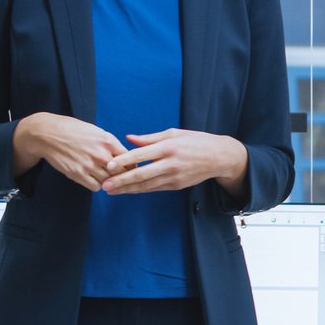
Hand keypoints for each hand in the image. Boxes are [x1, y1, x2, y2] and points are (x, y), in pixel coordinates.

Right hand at [17, 113, 124, 190]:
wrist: (46, 134)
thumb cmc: (71, 129)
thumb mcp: (95, 131)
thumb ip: (110, 143)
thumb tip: (123, 155)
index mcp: (108, 141)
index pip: (129, 158)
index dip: (131, 165)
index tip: (130, 168)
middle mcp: (101, 154)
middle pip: (122, 172)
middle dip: (122, 176)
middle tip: (120, 177)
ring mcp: (89, 165)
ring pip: (109, 181)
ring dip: (108, 181)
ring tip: (104, 177)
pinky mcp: (77, 174)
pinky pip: (95, 187)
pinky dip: (96, 185)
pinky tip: (93, 179)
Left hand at [102, 129, 247, 195]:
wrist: (219, 157)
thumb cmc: (195, 141)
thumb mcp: (173, 133)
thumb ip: (150, 138)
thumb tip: (129, 138)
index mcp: (168, 147)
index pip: (141, 155)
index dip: (124, 161)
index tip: (109, 166)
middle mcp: (170, 163)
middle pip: (141, 174)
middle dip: (121, 181)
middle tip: (104, 184)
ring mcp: (174, 177)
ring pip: (146, 185)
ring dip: (127, 189)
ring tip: (111, 191)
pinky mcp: (177, 185)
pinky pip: (155, 188)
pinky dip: (140, 190)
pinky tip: (128, 190)